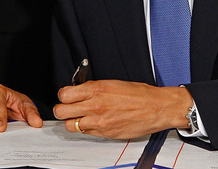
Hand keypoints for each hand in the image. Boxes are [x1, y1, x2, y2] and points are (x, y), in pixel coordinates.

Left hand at [52, 80, 191, 138]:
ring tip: (79, 117)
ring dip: (72, 121)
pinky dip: (86, 128)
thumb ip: (92, 88)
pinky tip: (93, 122)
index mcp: (96, 89)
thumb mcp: (112, 83)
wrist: (156, 108)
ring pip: (70, 126)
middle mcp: (95, 106)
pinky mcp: (105, 133)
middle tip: (67, 108)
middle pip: (61, 112)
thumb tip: (79, 91)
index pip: (64, 94)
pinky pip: (86, 133)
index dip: (63, 95)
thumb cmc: (139, 94)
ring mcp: (99, 121)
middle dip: (61, 110)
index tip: (66, 95)